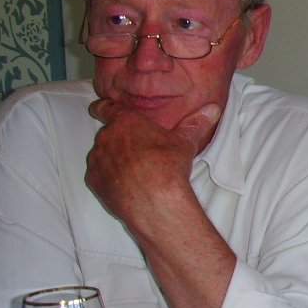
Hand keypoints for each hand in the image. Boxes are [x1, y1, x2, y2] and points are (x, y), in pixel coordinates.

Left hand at [85, 99, 219, 226]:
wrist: (153, 200)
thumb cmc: (168, 165)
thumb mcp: (185, 142)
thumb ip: (195, 123)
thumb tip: (212, 108)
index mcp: (125, 122)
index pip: (105, 108)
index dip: (104, 108)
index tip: (103, 109)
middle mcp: (106, 138)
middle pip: (108, 134)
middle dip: (120, 139)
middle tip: (139, 149)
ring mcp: (97, 160)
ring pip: (103, 154)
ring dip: (114, 159)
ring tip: (135, 170)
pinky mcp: (94, 182)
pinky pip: (100, 174)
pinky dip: (110, 177)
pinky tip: (127, 184)